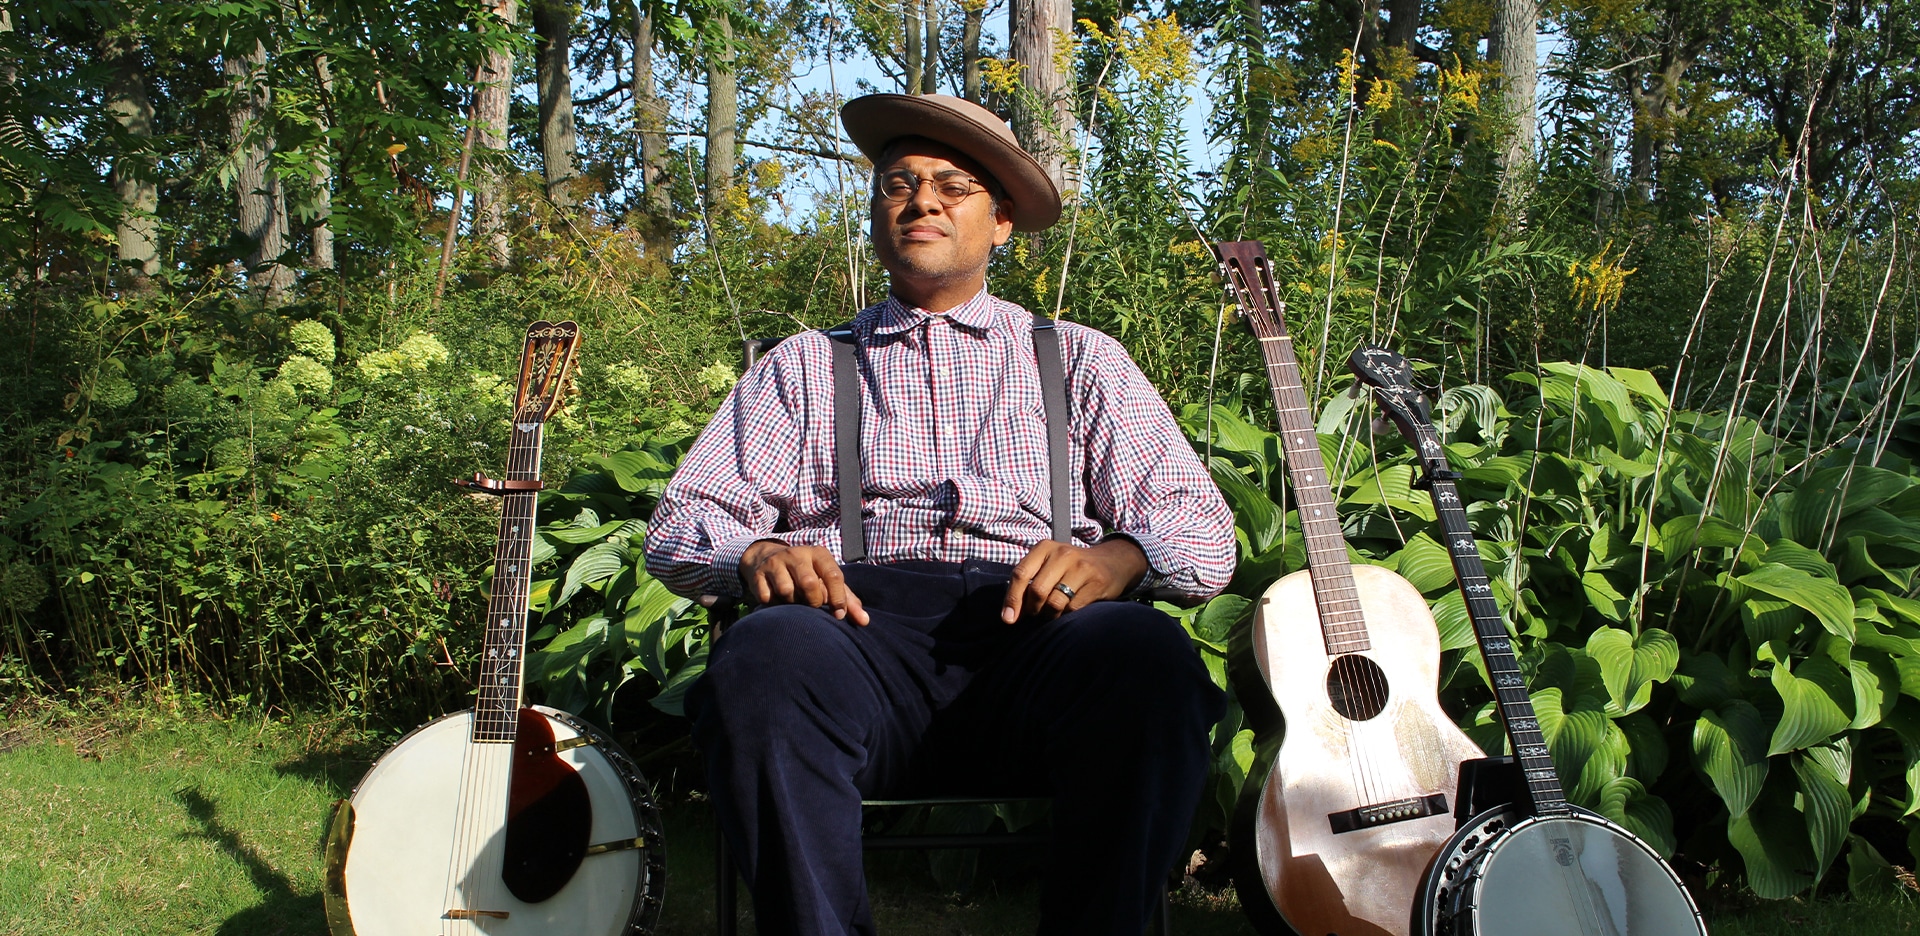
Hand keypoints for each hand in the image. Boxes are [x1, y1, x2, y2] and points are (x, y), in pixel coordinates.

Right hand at [738, 541, 869, 625]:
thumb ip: (846, 599)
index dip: (838, 598)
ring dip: (791, 602)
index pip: (833, 574)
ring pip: (786, 590)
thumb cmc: (806, 573)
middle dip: (813, 601)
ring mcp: (775, 562)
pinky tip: (777, 600)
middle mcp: (797, 554)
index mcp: (819, 554)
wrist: (766, 557)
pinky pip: (767, 596)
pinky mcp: (758, 574)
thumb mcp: (826, 580)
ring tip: (793, 600)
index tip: (839, 615)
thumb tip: (865, 622)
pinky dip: (773, 604)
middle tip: (811, 605)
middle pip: (808, 583)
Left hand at [1001, 538, 1149, 623]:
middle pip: (1037, 591)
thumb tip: (1010, 613)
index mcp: (1045, 548)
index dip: (1011, 599)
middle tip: (1037, 613)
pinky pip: (1073, 609)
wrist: (1112, 561)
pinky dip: (1067, 615)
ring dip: (1050, 614)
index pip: (1020, 574)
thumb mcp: (1049, 564)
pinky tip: (1069, 609)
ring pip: (1054, 602)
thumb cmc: (1071, 568)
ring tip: (1053, 612)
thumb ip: (1029, 581)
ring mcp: (1081, 568)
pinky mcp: (1096, 582)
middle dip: (1033, 609)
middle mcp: (1062, 554)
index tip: (1008, 619)